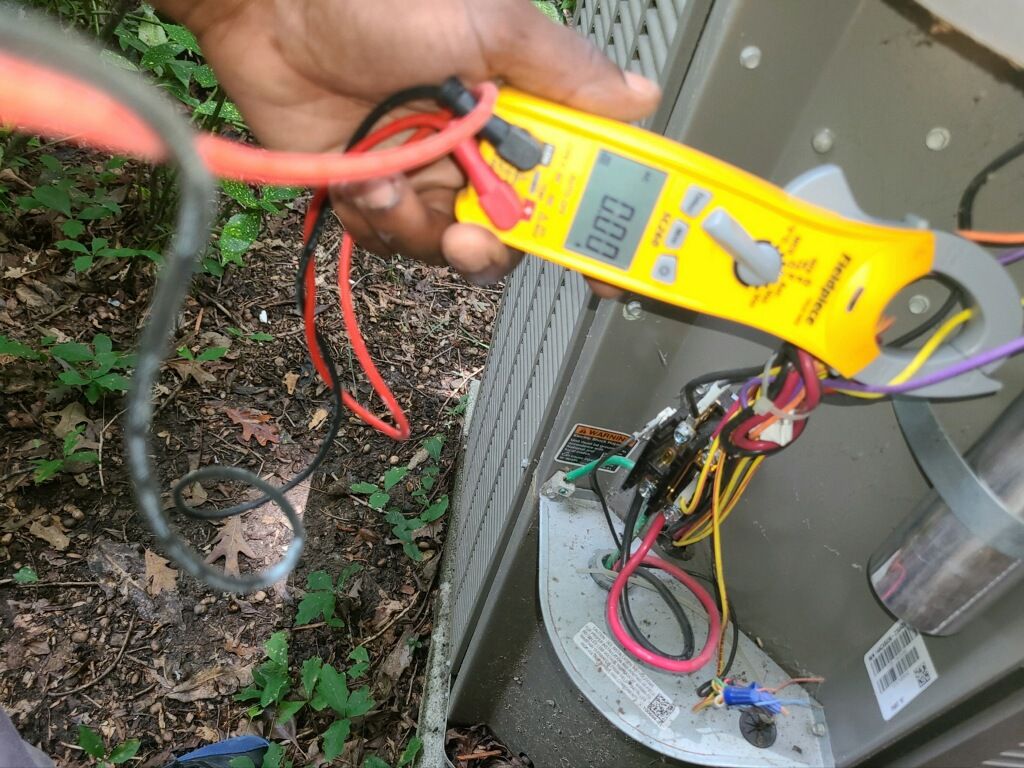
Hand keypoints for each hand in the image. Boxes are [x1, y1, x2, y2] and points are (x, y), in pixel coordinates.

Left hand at [161, 0, 660, 292]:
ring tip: (390, 181)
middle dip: (492, 246)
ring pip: (448, 247)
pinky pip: (391, 239)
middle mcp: (477, 150)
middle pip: (513, 233)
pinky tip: (361, 176)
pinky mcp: (374, 191)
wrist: (273, 11)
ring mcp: (426, 174)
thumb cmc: (378, 3)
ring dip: (419, 227)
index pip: (572, 180)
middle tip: (474, 236)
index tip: (598, 263)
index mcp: (518, 112)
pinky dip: (376, 218)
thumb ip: (566, 71)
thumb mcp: (491, 27)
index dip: (589, 225)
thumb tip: (638, 96)